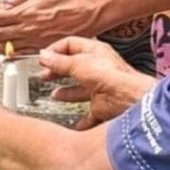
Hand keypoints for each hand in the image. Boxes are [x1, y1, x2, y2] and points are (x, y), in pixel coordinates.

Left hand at [0, 0, 107, 52]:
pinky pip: (28, 53)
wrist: (96, 7)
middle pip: (3, 34)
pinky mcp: (50, 46)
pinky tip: (8, 57)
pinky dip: (14, 55)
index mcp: (29, 10)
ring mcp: (41, 39)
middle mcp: (33, 27)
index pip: (1, 17)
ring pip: (12, 46)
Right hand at [39, 36, 155, 128]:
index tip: (42, 59)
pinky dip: (79, 121)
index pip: (71, 45)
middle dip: (57, 71)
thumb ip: (59, 62)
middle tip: (43, 76)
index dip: (55, 50)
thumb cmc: (109, 76)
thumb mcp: (78, 64)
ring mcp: (99, 88)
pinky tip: (70, 124)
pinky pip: (88, 115)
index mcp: (94, 52)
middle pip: (73, 67)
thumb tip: (43, 56)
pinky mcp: (101, 107)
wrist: (127, 99)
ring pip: (79, 90)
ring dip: (66, 93)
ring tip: (54, 95)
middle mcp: (98, 69)